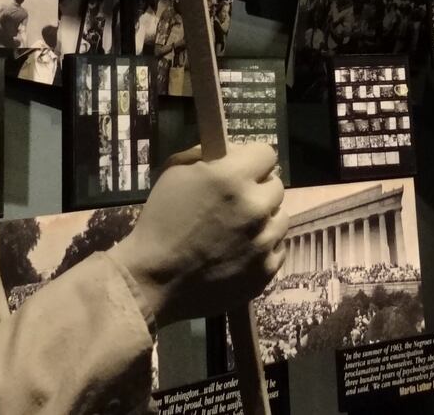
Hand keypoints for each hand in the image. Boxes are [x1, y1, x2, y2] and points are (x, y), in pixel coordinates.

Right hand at [110, 143, 286, 324]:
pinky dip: (263, 248)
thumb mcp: (173, 174)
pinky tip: (240, 252)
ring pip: (280, 218)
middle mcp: (255, 206)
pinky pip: (277, 248)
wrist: (153, 281)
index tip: (241, 170)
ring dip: (263, 220)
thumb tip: (230, 153)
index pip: (266, 154)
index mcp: (232, 178)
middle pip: (276, 187)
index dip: (252, 160)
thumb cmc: (159, 222)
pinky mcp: (266, 270)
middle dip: (257, 190)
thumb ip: (206, 156)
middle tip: (235, 203)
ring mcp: (264, 241)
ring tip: (238, 230)